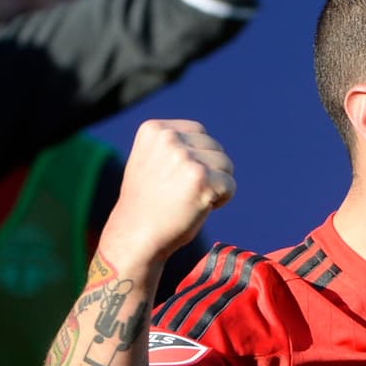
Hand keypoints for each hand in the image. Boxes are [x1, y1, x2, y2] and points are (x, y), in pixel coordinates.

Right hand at [103, 119, 234, 264]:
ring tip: (189, 199)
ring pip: (226, 165)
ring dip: (216, 184)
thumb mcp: (152, 161)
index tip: (176, 177)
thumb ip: (175, 146)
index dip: (197, 158)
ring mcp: (185, 158)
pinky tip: (198, 207)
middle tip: (182, 192)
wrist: (136, 235)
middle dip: (208, 171)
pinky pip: (230, 185)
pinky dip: (222, 199)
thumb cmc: (148, 203)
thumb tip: (210, 144)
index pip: (199, 132)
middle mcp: (169, 138)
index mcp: (154, 129)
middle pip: (215, 147)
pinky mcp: (201, 179)